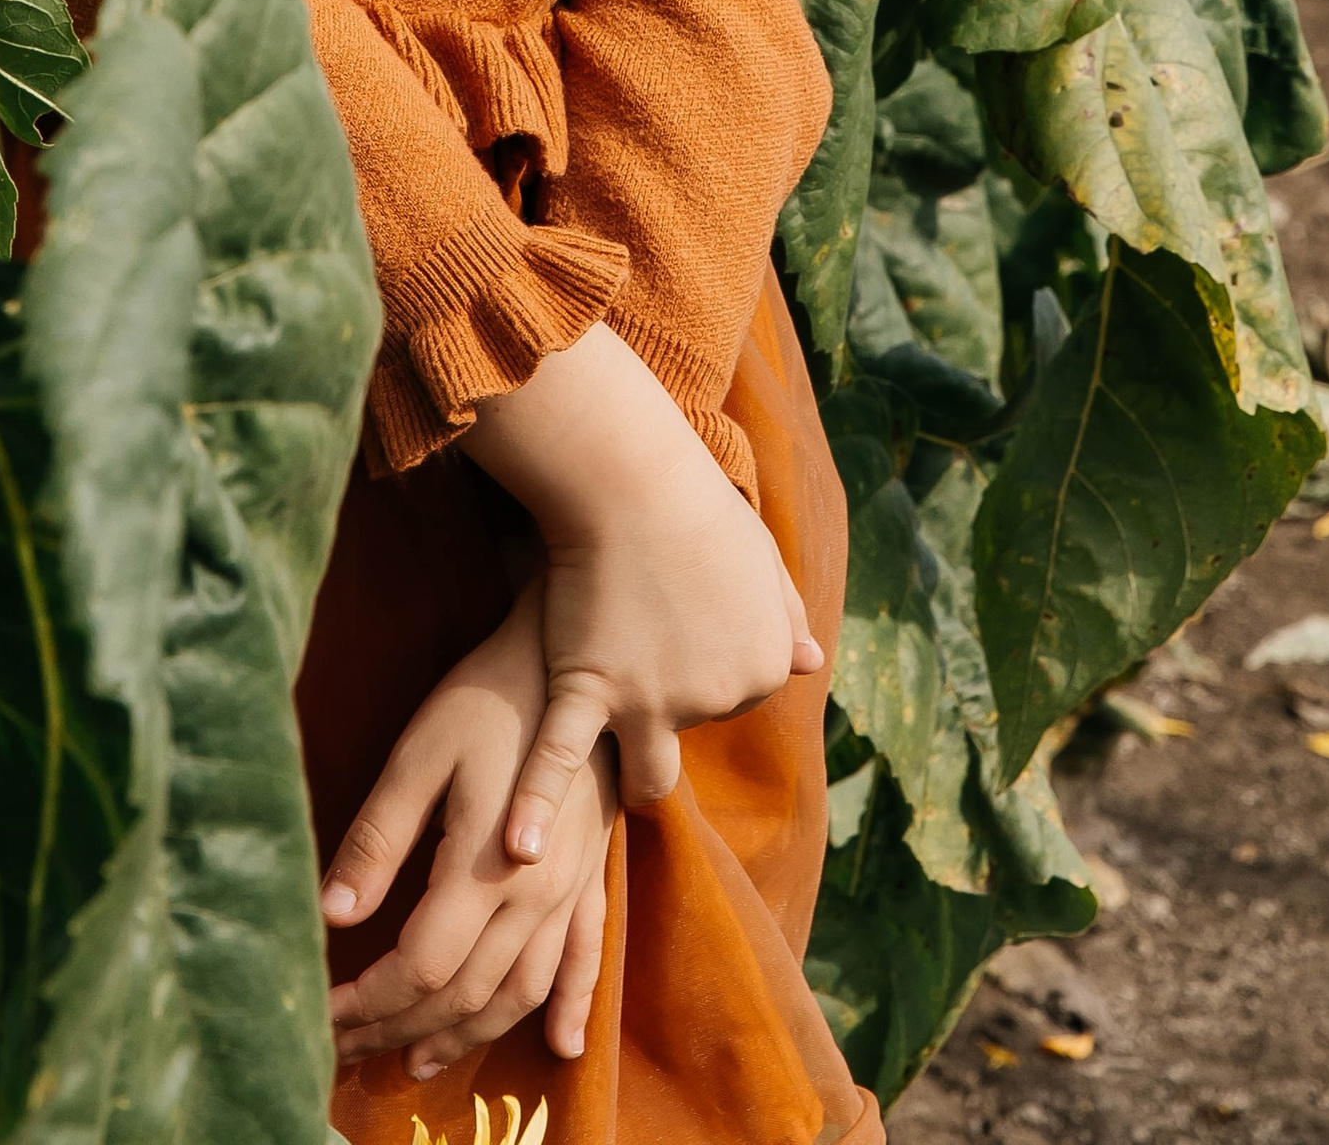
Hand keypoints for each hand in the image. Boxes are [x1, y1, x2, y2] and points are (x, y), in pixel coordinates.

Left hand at [322, 583, 615, 1078]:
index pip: (421, 968)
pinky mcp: (593, 872)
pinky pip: (583, 957)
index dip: (368, 1002)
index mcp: (485, 867)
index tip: (324, 1016)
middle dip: (400, 1029)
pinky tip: (559, 1044)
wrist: (573, 655)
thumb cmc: (487, 695)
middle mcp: (536, 893)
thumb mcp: (420, 752)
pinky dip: (570, 1006)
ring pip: (520, 991)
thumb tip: (330, 914)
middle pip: (465, 994)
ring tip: (417, 1059)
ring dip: (468, 1036)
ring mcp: (572, 888)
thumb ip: (379, 836)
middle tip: (348, 1044)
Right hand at [466, 323, 824, 847]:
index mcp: (764, 667)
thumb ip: (785, 613)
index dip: (700, 661)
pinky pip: (562, 760)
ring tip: (614, 769)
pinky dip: (536, 806)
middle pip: (690, 730)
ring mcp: (653, 701)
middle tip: (641, 653)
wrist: (633, 477)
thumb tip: (810, 660)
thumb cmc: (697, 506)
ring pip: (646, 774)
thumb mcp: (762, 557)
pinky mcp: (591, 689)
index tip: (676, 620)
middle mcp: (718, 696)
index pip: (733, 696)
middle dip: (669, 711)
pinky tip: (517, 851)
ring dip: (633, 774)